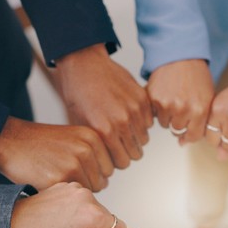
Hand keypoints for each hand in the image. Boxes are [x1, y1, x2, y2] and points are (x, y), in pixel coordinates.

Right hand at [0, 117, 113, 191]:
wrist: (10, 140)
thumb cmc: (39, 143)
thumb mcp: (73, 139)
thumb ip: (92, 154)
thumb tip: (105, 179)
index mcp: (93, 138)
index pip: (108, 170)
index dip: (93, 175)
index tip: (75, 171)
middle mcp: (86, 149)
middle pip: (101, 183)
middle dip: (85, 185)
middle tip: (63, 177)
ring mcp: (73, 164)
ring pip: (87, 194)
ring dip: (73, 193)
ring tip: (55, 180)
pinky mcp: (58, 179)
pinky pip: (70, 199)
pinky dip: (60, 197)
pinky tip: (47, 184)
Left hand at [10, 182, 124, 227]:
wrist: (14, 226)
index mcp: (93, 214)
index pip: (119, 227)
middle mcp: (87, 197)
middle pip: (107, 216)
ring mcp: (76, 188)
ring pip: (94, 207)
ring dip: (88, 218)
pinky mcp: (66, 185)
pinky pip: (81, 199)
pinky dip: (77, 208)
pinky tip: (62, 218)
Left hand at [57, 44, 152, 168]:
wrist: (84, 64)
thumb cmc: (78, 92)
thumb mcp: (81, 124)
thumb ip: (97, 145)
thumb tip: (107, 161)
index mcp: (104, 131)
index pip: (121, 162)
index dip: (116, 162)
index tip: (112, 157)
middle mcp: (122, 122)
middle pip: (135, 154)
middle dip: (127, 152)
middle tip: (118, 145)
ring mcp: (134, 109)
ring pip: (144, 140)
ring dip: (135, 138)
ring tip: (123, 130)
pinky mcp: (142, 99)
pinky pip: (150, 122)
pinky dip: (141, 123)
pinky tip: (129, 117)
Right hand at [146, 59, 213, 144]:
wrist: (181, 56)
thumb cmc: (196, 76)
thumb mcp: (207, 99)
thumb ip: (200, 122)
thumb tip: (182, 143)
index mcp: (200, 110)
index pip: (192, 136)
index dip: (190, 133)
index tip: (188, 126)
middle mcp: (183, 110)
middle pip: (177, 131)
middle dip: (179, 123)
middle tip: (181, 107)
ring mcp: (167, 105)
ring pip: (165, 124)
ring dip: (168, 116)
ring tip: (173, 99)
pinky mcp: (153, 99)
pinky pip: (154, 114)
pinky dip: (158, 108)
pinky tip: (165, 96)